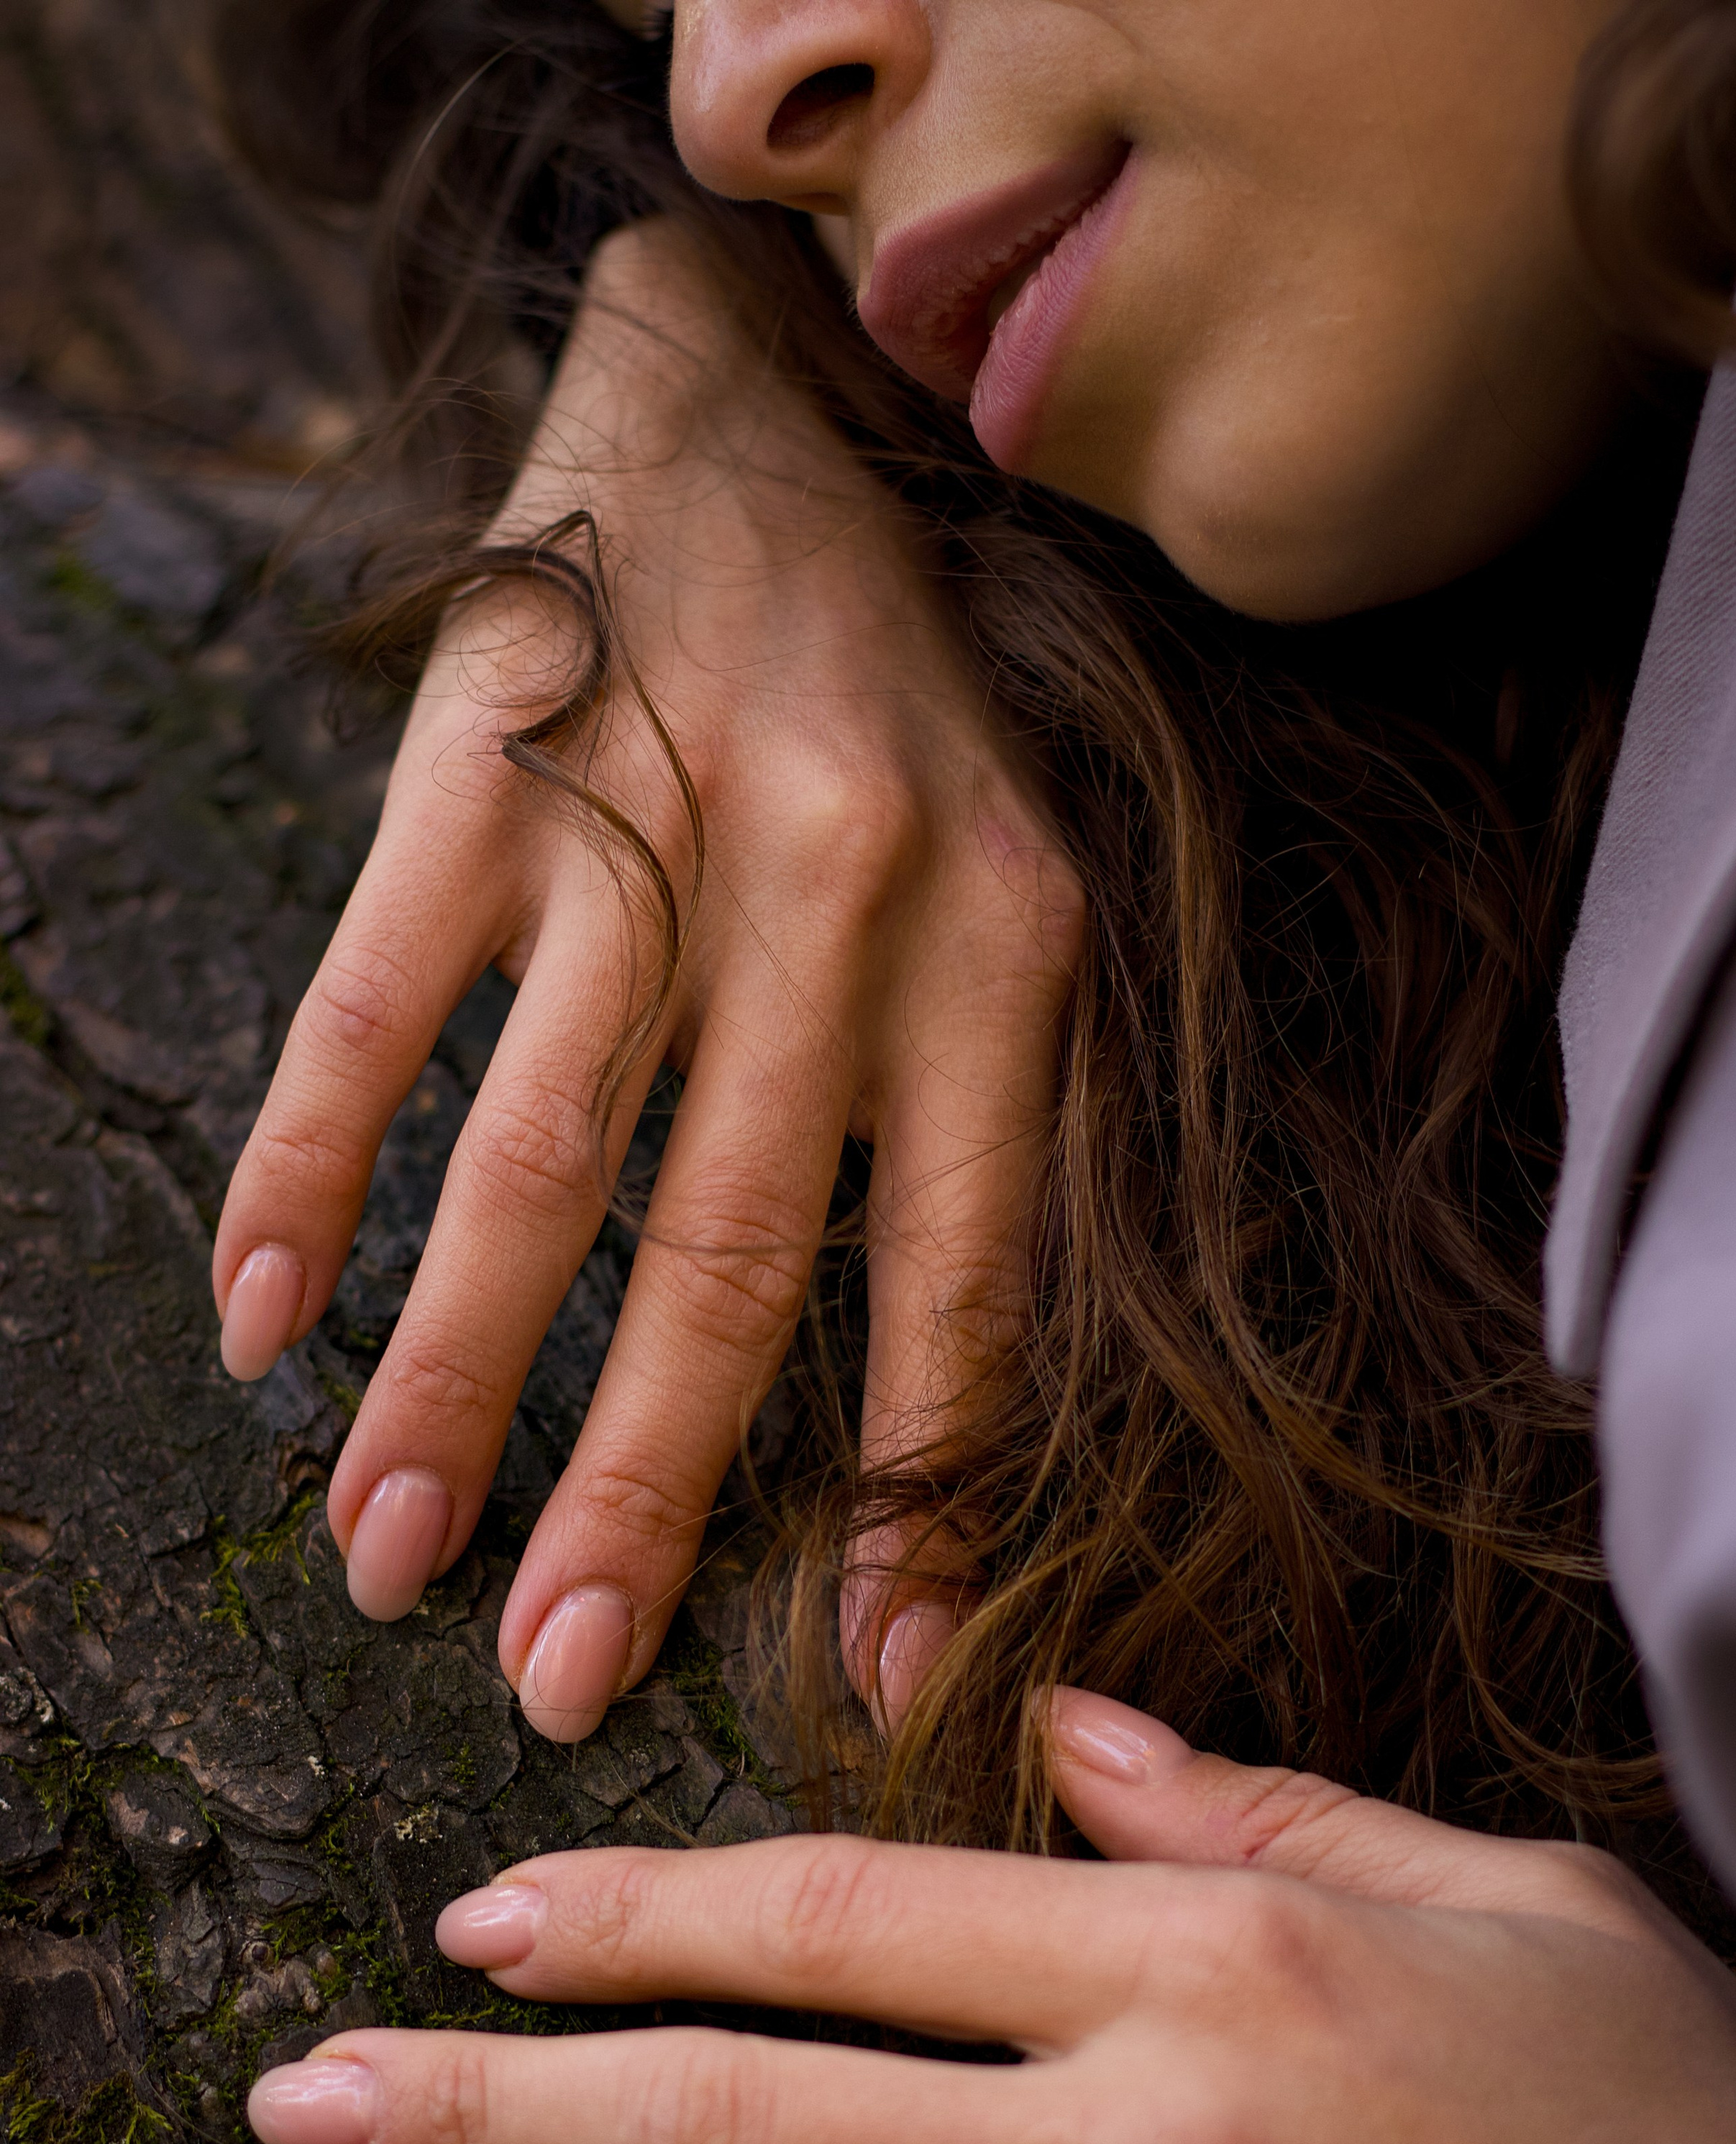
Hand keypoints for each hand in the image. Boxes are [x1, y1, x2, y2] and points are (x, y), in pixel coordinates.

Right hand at [213, 217, 1078, 1737]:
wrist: (759, 396)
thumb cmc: (901, 703)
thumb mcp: (1011, 892)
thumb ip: (977, 1130)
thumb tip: (926, 1439)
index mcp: (1001, 953)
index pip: (967, 1279)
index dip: (924, 1501)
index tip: (875, 1690)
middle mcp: (837, 898)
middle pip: (725, 1254)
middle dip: (637, 1494)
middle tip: (552, 1678)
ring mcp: (647, 825)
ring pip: (537, 1157)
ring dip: (452, 1378)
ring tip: (383, 1555)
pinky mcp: (482, 763)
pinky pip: (378, 1003)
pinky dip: (307, 1164)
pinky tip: (260, 1316)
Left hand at [244, 1694, 1735, 2143]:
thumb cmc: (1682, 2140)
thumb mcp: (1502, 1900)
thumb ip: (1258, 1810)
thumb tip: (1072, 1734)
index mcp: (1206, 1971)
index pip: (841, 1918)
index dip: (635, 1914)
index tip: (484, 1917)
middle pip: (739, 2124)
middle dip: (489, 2110)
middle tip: (305, 2108)